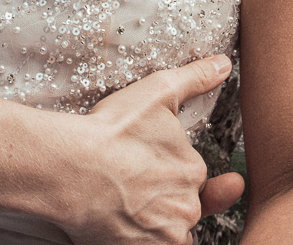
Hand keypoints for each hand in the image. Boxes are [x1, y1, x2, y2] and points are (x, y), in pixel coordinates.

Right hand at [50, 54, 236, 244]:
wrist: (69, 168)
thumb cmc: (112, 130)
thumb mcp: (158, 91)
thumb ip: (195, 78)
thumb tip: (223, 64)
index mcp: (193, 170)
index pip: (192, 176)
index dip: (169, 168)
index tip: (147, 163)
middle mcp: (186, 209)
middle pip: (183, 206)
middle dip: (166, 196)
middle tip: (136, 182)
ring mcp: (164, 236)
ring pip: (169, 230)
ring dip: (157, 220)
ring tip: (129, 202)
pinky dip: (143, 238)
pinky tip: (124, 219)